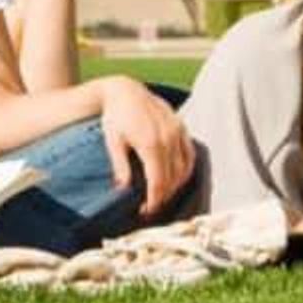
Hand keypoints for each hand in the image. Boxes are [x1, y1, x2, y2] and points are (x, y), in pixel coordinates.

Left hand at [98, 76, 194, 215]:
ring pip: (184, 169)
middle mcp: (168, 138)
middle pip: (172, 179)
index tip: (146, 212)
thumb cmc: (115, 116)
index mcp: (150, 144)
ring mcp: (177, 132)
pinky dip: (185, 171)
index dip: (154, 201)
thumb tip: (123, 190)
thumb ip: (120, 166)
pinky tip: (176, 179)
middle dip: (162, 197)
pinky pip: (190, 155)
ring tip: (161, 195)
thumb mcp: (112, 141)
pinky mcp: (181, 127)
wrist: (125, 90)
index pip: (158, 182)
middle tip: (151, 207)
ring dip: (175, 186)